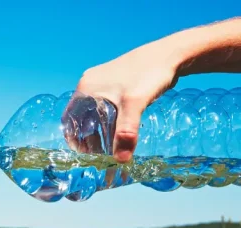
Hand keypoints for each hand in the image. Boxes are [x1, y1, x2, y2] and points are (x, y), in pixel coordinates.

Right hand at [67, 43, 180, 162]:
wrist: (171, 54)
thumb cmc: (149, 74)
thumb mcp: (135, 105)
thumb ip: (126, 132)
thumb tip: (121, 160)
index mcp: (86, 88)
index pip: (69, 119)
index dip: (74, 139)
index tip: (85, 155)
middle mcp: (90, 84)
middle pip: (81, 118)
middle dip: (88, 137)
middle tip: (100, 154)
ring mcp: (102, 82)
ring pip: (93, 113)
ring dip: (99, 130)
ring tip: (110, 146)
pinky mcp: (115, 83)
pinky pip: (104, 107)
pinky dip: (108, 121)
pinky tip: (120, 130)